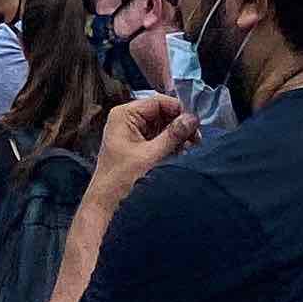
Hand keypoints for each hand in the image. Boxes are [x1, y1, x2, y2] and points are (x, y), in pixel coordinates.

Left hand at [85, 90, 194, 212]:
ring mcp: (133, 130)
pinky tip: (180, 151)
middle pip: (161, 113)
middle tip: (196, 138)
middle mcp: (128, 118)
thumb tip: (191, 119)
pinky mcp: (137, 143)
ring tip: (189, 147)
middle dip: (179, 124)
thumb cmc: (121, 177)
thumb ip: (172, 136)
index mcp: (125, 115)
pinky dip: (170, 142)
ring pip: (162, 125)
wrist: (107, 199)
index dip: (178, 110)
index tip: (194, 122)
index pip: (157, 102)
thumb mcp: (150, 155)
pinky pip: (158, 136)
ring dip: (177, 135)